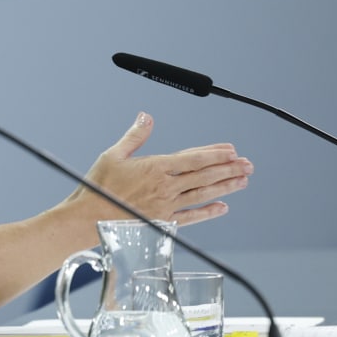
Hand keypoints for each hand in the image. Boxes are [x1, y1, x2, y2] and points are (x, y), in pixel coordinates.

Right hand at [77, 112, 253, 225]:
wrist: (88, 217)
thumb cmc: (98, 186)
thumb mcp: (113, 154)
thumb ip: (135, 135)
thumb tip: (146, 117)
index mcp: (155, 168)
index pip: (193, 159)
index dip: (214, 154)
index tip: (231, 151)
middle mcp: (165, 187)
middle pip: (204, 176)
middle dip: (229, 169)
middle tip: (248, 165)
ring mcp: (166, 205)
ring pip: (203, 194)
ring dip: (225, 187)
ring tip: (243, 181)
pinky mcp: (163, 220)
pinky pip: (191, 216)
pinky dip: (208, 212)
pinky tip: (222, 208)